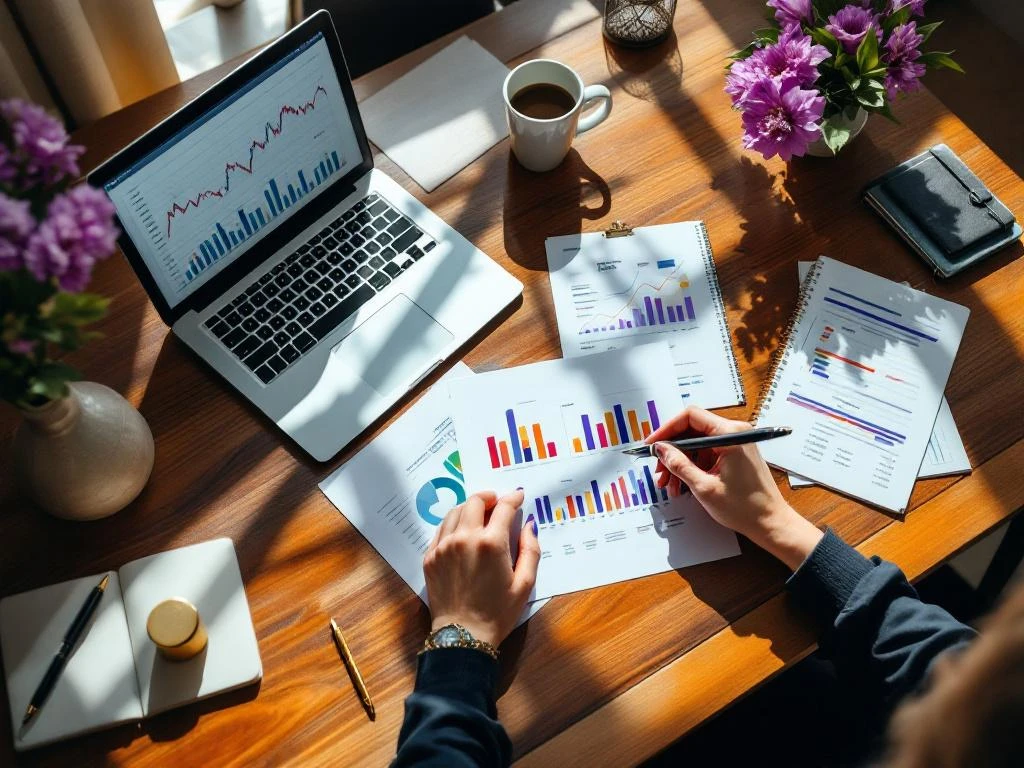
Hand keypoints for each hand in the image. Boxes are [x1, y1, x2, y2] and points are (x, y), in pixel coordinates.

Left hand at [423, 489, 539, 646]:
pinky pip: (441, 529)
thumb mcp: (525, 584)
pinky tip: (462, 531)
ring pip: (455, 511)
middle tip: (497, 503)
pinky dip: (454, 524)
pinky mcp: (430, 556)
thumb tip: (528, 525)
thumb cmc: (498, 613)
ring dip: (469, 508)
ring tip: (479, 515)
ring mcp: (444, 546)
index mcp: (491, 543)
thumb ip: (530, 549)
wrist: (463, 635)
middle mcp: (465, 538)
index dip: (512, 498)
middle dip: (488, 498)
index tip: (517, 496)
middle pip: (475, 502)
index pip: (503, 508)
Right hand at [647, 407, 821, 569]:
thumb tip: (661, 449)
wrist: (771, 523)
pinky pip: (706, 454)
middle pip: (692, 430)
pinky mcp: (734, 455)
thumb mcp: (704, 487)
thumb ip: (679, 464)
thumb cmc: (745, 507)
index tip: (652, 444)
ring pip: (697, 445)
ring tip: (668, 484)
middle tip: (658, 469)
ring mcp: (735, 444)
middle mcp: (734, 433)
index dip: (667, 429)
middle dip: (672, 451)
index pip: (690, 416)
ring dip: (680, 462)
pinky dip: (692, 467)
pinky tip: (682, 485)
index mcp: (730, 434)